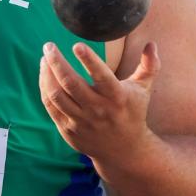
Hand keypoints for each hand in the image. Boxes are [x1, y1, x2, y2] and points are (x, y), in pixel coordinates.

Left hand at [38, 41, 160, 160]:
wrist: (124, 150)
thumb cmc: (133, 112)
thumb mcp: (144, 90)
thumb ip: (149, 66)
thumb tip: (151, 44)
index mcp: (117, 97)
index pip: (102, 76)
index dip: (89, 60)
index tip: (77, 45)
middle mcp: (98, 109)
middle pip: (71, 84)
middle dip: (57, 62)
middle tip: (48, 46)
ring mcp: (81, 121)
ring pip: (56, 95)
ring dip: (47, 74)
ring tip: (45, 58)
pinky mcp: (68, 129)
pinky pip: (50, 106)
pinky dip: (44, 88)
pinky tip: (45, 74)